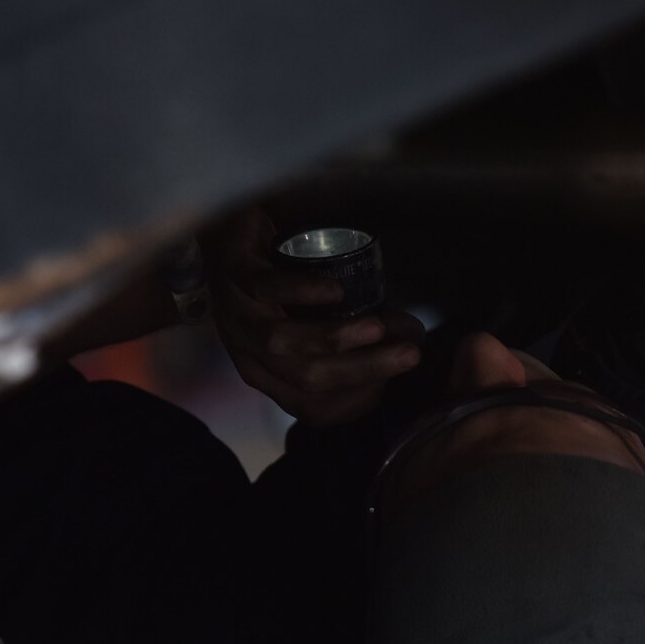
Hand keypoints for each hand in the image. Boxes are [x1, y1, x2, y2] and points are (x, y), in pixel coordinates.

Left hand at [203, 208, 423, 425]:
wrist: (233, 236)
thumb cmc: (283, 284)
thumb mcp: (320, 321)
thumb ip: (361, 336)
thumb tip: (412, 339)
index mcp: (269, 374)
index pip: (312, 407)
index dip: (357, 401)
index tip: (396, 381)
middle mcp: (249, 351)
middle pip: (305, 378)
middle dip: (363, 369)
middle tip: (409, 355)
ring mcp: (236, 313)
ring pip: (281, 342)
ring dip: (334, 338)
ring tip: (377, 328)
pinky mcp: (234, 273)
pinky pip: (265, 288)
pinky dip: (301, 292)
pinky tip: (334, 292)